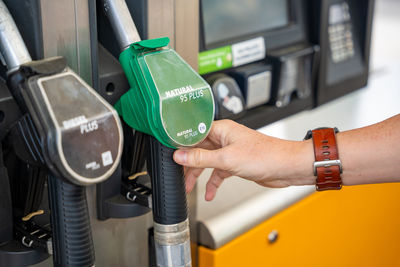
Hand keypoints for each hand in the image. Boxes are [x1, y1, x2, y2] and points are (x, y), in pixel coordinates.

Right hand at [173, 120, 314, 200]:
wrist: (286, 167)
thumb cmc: (265, 156)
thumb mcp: (227, 158)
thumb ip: (201, 158)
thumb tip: (180, 155)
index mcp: (221, 129)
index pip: (194, 134)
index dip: (182, 145)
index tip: (171, 155)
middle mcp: (225, 138)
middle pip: (199, 150)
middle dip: (188, 164)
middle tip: (179, 175)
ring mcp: (230, 151)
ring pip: (208, 162)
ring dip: (198, 175)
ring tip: (189, 187)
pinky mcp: (236, 163)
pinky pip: (219, 172)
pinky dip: (213, 182)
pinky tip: (210, 193)